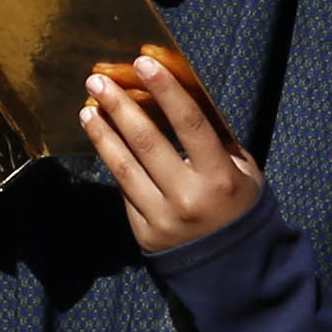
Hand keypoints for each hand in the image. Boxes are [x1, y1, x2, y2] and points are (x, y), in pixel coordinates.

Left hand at [79, 50, 258, 254]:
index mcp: (220, 177)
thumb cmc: (240, 207)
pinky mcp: (144, 233)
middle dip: (120, 107)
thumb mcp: (243, 171)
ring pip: (124, 168)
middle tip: (97, 81)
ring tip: (88, 109)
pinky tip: (102, 141)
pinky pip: (125, 191)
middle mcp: (188, 197)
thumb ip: (216, 140)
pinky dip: (112, 163)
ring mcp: (162, 218)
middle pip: (147, 142)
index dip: (166, 90)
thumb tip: (178, 99)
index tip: (143, 63)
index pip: (189, 124)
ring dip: (102, 135)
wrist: (233, 268)